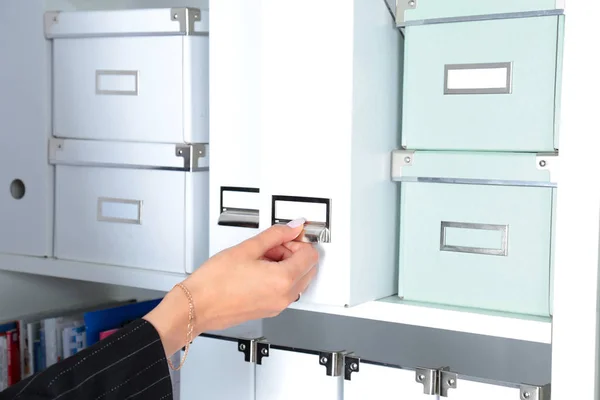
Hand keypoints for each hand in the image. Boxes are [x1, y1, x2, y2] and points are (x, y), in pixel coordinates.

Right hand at [144, 218, 318, 355]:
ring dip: (287, 266)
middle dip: (294, 254)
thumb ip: (275, 235)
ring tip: (261, 259)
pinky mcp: (268, 311)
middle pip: (308, 269)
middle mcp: (284, 296)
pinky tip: (257, 271)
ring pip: (297, 280)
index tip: (286, 237)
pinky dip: (279, 279)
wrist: (196, 306)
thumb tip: (292, 228)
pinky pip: (285, 291)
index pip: (310, 255)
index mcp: (283, 280)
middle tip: (273, 246)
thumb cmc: (214, 282)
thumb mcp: (247, 248)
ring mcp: (277, 306)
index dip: (298, 242)